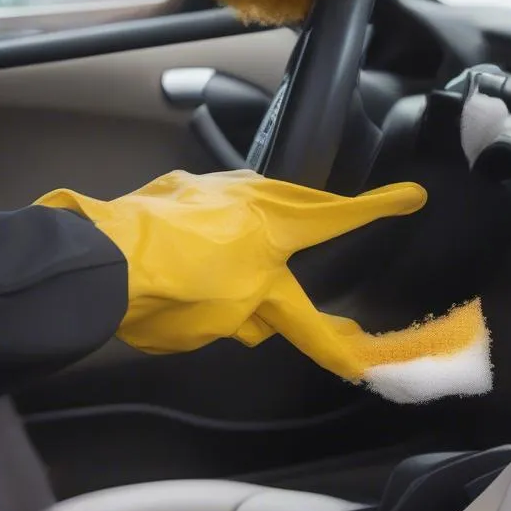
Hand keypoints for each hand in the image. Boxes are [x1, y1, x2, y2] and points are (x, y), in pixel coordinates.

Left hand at [36, 170, 490, 401]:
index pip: (338, 226)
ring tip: (269, 244)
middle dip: (333, 210)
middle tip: (359, 209)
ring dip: (275, 215)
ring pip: (261, 198)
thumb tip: (260, 322)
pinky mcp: (177, 189)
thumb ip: (258, 317)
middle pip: (306, 204)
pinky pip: (217, 201)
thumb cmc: (174, 294)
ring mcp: (213, 189)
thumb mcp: (230, 319)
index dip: (379, 210)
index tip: (413, 193)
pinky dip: (224, 220)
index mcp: (275, 230)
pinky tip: (205, 240)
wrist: (98, 262)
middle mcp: (251, 200)